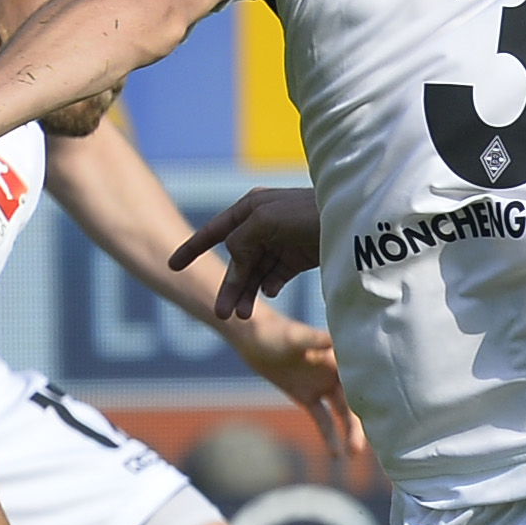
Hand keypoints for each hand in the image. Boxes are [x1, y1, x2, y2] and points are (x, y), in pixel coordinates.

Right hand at [171, 187, 319, 318]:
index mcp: (251, 208)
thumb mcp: (264, 221)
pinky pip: (277, 275)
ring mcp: (282, 241)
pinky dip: (271, 285)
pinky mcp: (300, 256)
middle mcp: (263, 224)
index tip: (172, 266)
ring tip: (244, 316)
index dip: (192, 248)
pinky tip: (271, 291)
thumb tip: (235, 258)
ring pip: (256, 272)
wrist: (353, 221)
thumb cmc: (307, 213)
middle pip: (237, 260)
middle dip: (229, 286)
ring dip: (248, 292)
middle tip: (222, 314)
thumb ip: (240, 240)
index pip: (215, 230)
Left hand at [231, 308, 365, 460]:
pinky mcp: (307, 398)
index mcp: (341, 358)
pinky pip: (322, 420)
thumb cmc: (274, 332)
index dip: (379, 396)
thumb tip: (337, 340)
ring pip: (344, 414)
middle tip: (371, 442)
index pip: (366, 380)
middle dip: (365, 422)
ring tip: (354, 454)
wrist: (252, 338)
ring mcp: (324, 387)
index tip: (394, 413)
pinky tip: (336, 456)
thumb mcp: (295, 337)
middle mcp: (338, 374)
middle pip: (358, 401)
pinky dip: (329, 437)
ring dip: (350, 433)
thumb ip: (316, 340)